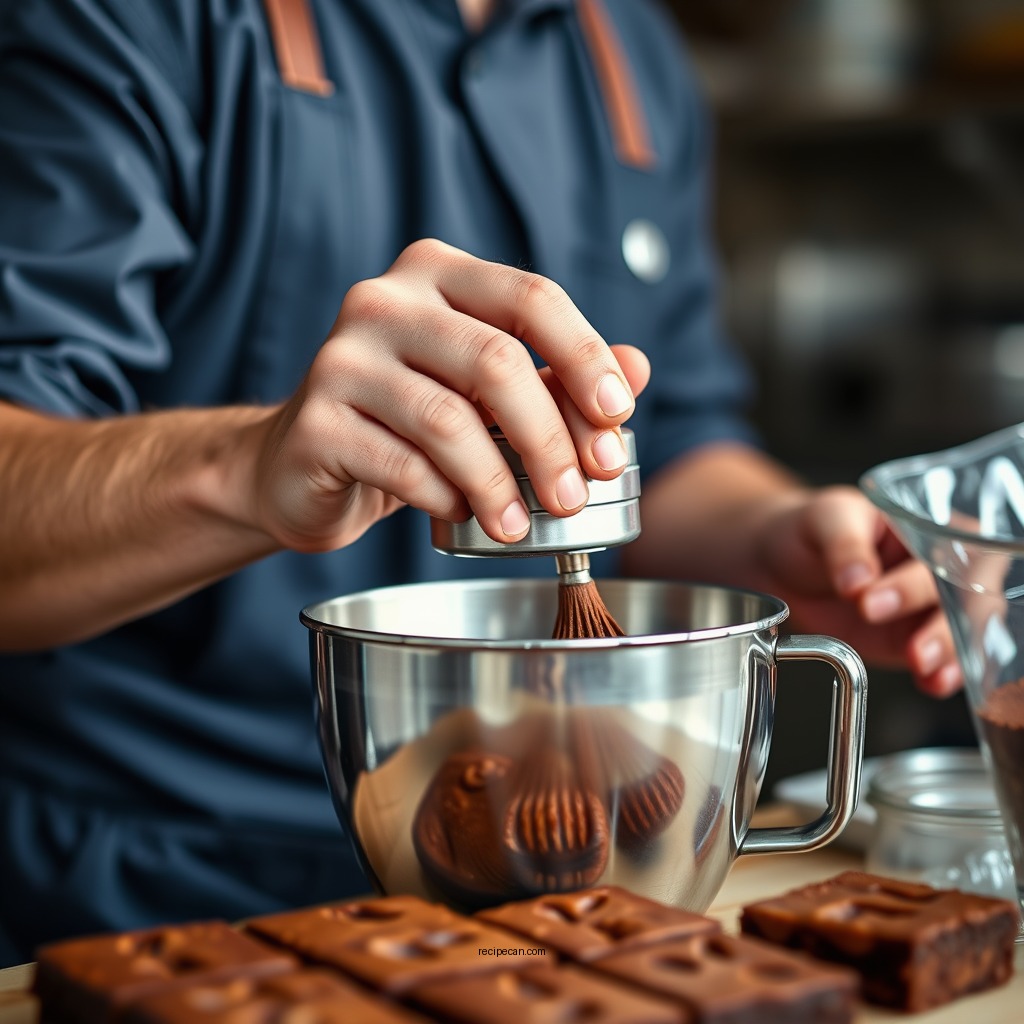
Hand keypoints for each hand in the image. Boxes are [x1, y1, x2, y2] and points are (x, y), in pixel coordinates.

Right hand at [252, 239, 650, 552]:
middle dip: (550, 437)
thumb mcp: (487, 392)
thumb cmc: (409, 420)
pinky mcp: (316, 422)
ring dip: (500, 483)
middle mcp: (384, 302)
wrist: (304, 461)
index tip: (618, 420)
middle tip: (577, 495)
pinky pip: (401, 464)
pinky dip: (444, 497)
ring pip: (448, 419)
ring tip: (523, 525)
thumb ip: (557, 376)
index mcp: (438, 275)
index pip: (532, 297)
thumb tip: (638, 373)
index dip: (585, 358)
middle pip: (495, 361)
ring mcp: (342, 358)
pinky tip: (461, 514)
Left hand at [754, 486, 962, 697]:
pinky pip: (941, 660)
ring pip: (960, 632)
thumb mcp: (826, 520)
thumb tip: (859, 580)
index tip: (872, 600)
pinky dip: (942, 673)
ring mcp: (928, 607)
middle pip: (963, 598)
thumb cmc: (813, 529)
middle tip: (908, 644)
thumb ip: (845, 547)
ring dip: (947, 652)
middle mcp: (939, 567)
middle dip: (939, 625)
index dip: (917, 581)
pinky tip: (931, 681)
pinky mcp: (914, 640)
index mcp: (929, 526)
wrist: (781, 561)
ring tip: (921, 663)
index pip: (946, 553)